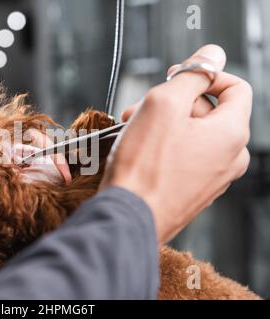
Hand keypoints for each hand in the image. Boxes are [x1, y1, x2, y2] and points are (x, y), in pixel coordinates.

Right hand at [101, 45, 252, 245]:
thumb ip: (192, 75)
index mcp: (231, 134)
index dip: (206, 75)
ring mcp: (212, 178)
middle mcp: (229, 158)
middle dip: (173, 103)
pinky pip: (184, 158)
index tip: (178, 77)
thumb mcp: (164, 104)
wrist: (128, 217)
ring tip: (134, 129)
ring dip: (164, 124)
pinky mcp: (193, 191)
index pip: (236, 87)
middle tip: (141, 107)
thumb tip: (211, 55)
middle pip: (208, 111)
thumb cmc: (143, 167)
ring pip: (192, 135)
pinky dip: (164, 147)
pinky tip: (139, 150)